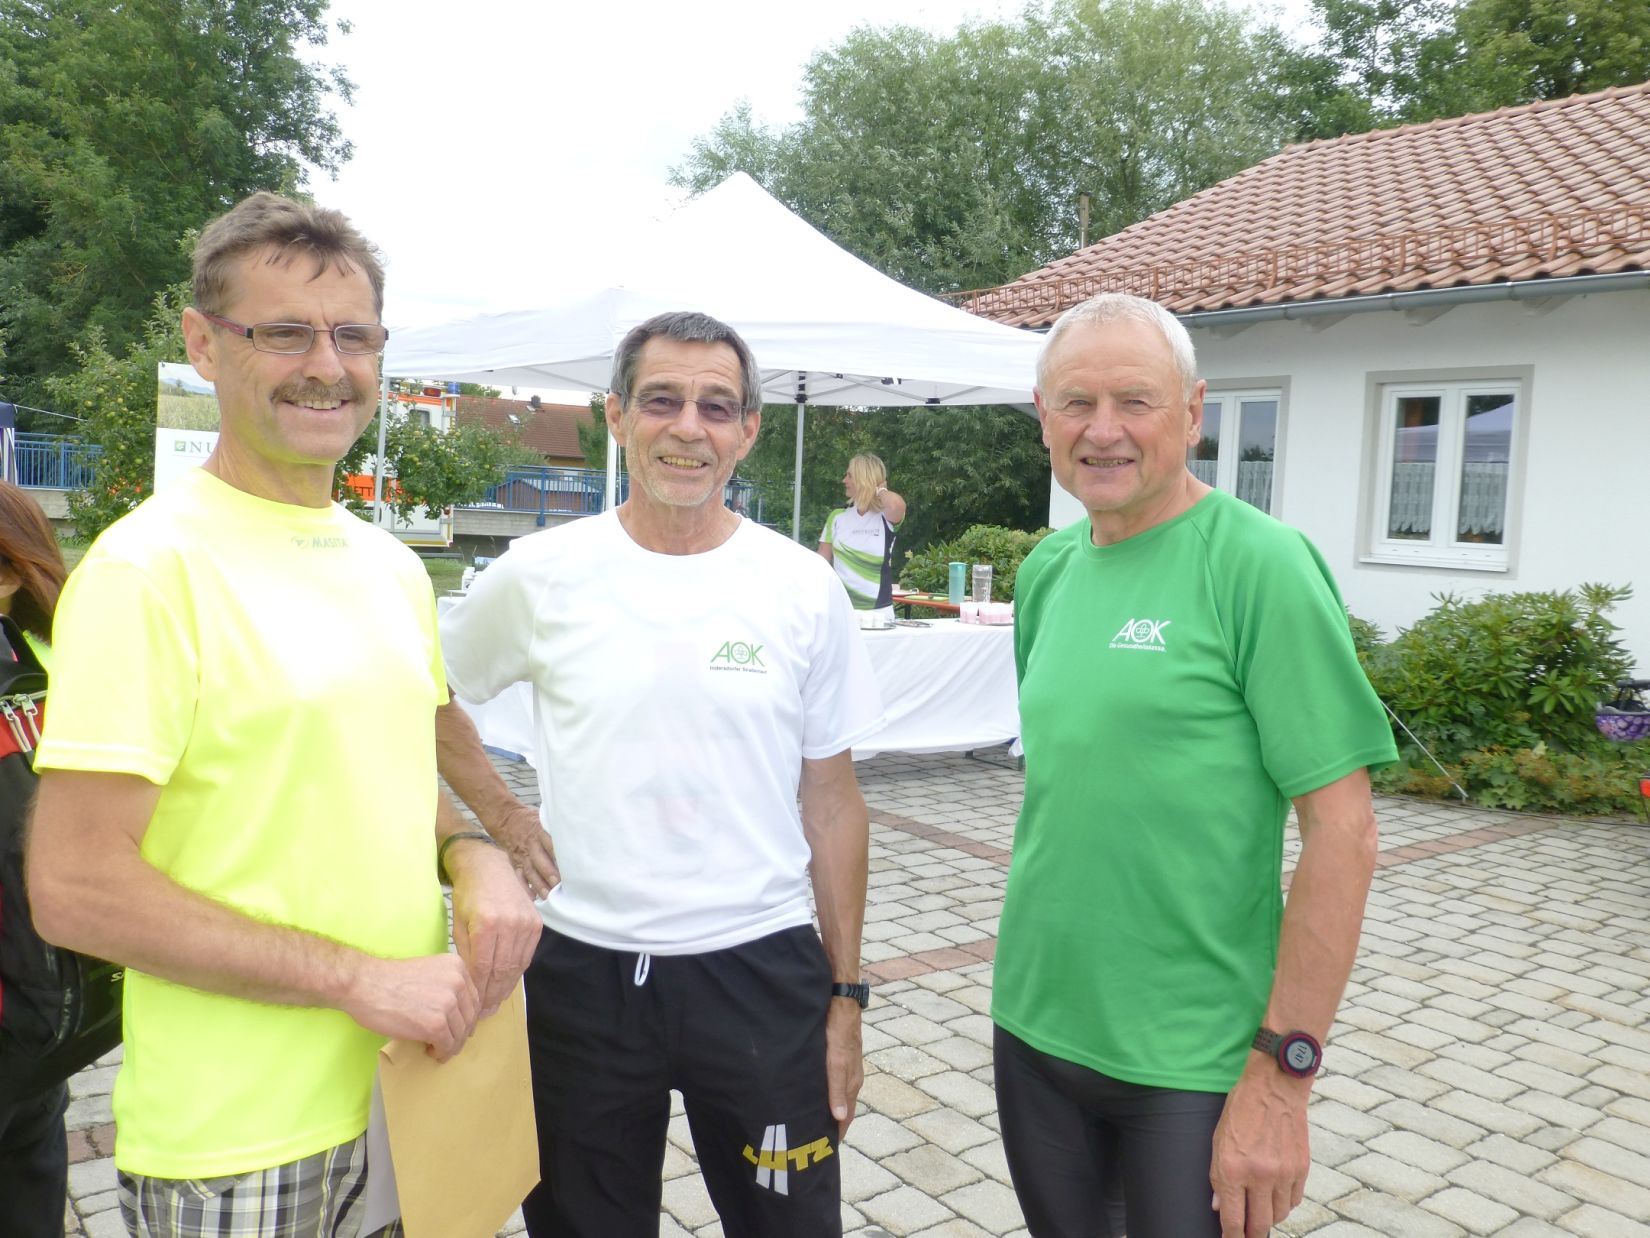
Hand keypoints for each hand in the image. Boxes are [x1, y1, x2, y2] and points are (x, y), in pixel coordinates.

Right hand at [342, 953, 479, 1061]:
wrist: (365, 984)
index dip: (466, 1016)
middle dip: (461, 1033)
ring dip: (451, 1045)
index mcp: (457, 966)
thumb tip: (458, 1013)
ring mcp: (449, 1003)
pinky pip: (447, 1045)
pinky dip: (441, 1052)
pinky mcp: (436, 1024)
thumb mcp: (429, 971)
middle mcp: (458, 982)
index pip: (473, 997)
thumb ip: (446, 985)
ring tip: (439, 1050)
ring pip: (460, 1033)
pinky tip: (432, 1052)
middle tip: (450, 1043)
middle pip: (470, 1016)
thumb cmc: (389, 980)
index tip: (460, 1027)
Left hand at [449, 842, 542, 1016]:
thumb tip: (470, 986)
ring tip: (495, 1002)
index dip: (478, 992)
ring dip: (506, 987)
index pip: (483, 969)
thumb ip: (466, 955)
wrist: (488, 868)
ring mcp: (526, 923)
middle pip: (502, 970)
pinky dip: (517, 971)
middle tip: (484, 1013)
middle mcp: (510, 924)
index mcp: (486, 925)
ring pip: (517, 966)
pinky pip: (527, 955)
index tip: (472, 1008)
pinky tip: (507, 982)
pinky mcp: (536, 923)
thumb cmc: (468, 897)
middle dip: (492, 995)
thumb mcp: (459, 925)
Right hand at [490, 802, 559, 899]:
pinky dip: (525, 887)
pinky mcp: (515, 863)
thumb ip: (557, 829)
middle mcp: (530, 845)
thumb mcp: (544, 818)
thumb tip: (578, 837)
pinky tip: (533, 897)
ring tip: (548, 896)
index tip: (568, 865)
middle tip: (558, 884)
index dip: (557, 854)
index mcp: (539, 832)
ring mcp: (521, 855)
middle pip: (539, 860)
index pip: (549, 844)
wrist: (507, 820)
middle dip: (548, 873)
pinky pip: (519, 877)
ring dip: (539, 884)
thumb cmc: (533, 821)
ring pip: (530, 871)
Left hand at [825, 998, 864, 1137]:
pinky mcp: (839, 1056)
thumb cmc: (839, 1032)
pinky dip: (827, 1092)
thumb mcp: (837, 1062)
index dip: (838, 1133)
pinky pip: (834, 1081)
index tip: (826, 1151)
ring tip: (813, 1120)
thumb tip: (840, 1117)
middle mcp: (852, 1077)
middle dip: (832, 1124)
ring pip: (838, 1094)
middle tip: (814, 1139)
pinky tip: (815, 1092)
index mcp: (852, 1082)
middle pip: (842, 1108)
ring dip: (829, 1108)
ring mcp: (847, 1066)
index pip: (846, 1117)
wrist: (841, 1002)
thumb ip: (837, 1088)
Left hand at [1210, 1067, 1311, 1236]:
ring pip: (1279, 1215)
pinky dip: (1284, 1203)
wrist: (1275, 1086)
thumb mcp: (1218, 1141)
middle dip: (1252, 1234)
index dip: (1232, 1237)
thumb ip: (1218, 1178)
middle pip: (1260, 1224)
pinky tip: (1275, 1196)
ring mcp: (1284, 1174)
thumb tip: (1220, 1207)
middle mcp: (1260, 1176)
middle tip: (1247, 1235)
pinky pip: (1294, 1200)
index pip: (1234, 1219)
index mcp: (1234, 1170)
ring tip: (1260, 1211)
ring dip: (1268, 1217)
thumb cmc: (1241, 1109)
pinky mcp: (1302, 1169)